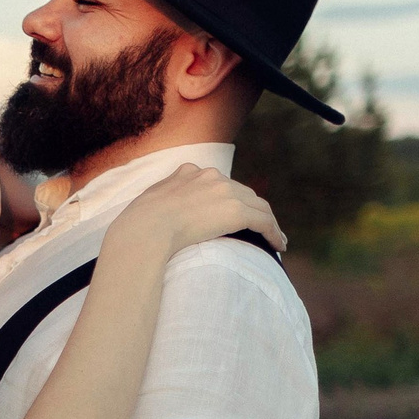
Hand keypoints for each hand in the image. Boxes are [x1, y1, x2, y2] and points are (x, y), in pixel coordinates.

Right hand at [109, 163, 286, 256]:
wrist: (145, 230)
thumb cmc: (138, 225)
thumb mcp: (147, 204)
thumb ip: (160, 201)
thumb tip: (155, 213)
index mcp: (189, 172)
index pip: (217, 183)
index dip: (228, 197)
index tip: (230, 212)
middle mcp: (210, 177)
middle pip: (242, 192)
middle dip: (251, 209)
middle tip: (258, 227)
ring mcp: (225, 192)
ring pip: (258, 206)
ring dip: (268, 222)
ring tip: (275, 238)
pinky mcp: (236, 211)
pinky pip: (263, 222)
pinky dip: (274, 233)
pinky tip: (279, 246)